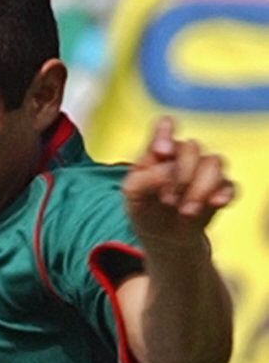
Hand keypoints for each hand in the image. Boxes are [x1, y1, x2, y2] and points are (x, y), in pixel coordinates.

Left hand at [121, 117, 234, 250]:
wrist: (163, 236)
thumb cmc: (144, 208)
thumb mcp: (131, 197)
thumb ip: (141, 181)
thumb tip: (166, 170)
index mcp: (158, 151)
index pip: (164, 126)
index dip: (165, 133)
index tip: (162, 152)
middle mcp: (183, 155)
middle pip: (191, 147)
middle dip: (180, 176)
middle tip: (167, 200)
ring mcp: (205, 171)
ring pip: (214, 162)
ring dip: (199, 189)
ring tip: (185, 211)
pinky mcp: (222, 189)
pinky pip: (230, 185)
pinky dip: (222, 195)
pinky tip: (213, 205)